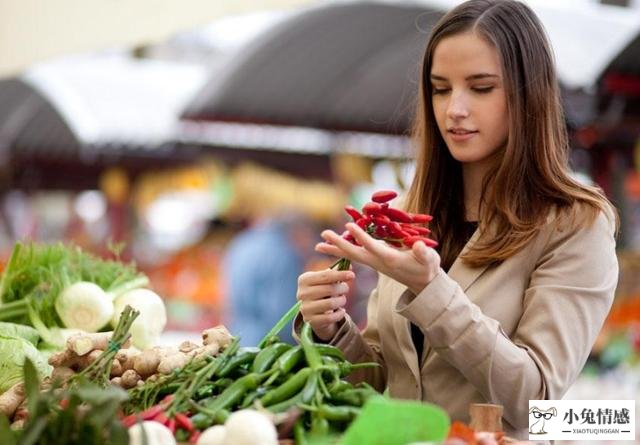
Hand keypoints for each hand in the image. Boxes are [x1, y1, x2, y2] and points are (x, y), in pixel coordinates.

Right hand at [296, 268, 354, 340]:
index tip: (352, 275)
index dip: (340, 274)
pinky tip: (341, 311)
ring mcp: (305, 308)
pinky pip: (330, 317)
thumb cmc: (322, 290)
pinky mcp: (310, 320)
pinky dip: (340, 314)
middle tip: (346, 288)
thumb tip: (349, 265)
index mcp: (304, 280)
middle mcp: (302, 293)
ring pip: (331, 304)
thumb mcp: (326, 280)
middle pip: (329, 289)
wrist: (314, 311)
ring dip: (341, 300)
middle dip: (342, 288)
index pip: (325, 276)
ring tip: (342, 299)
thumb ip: (336, 272)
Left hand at [316, 222, 440, 294]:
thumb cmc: (427, 268)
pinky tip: (333, 245)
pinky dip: (343, 249)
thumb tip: (419, 246)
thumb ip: (424, 253)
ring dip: (335, 248)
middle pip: (355, 252)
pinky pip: (356, 254)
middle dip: (339, 243)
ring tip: (318, 243)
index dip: (360, 236)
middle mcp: (378, 261)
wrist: (423, 282)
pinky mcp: (374, 260)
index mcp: (390, 259)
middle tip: (323, 234)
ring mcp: (375, 262)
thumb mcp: (430, 260)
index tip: (348, 225)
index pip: (372, 247)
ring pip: (352, 254)